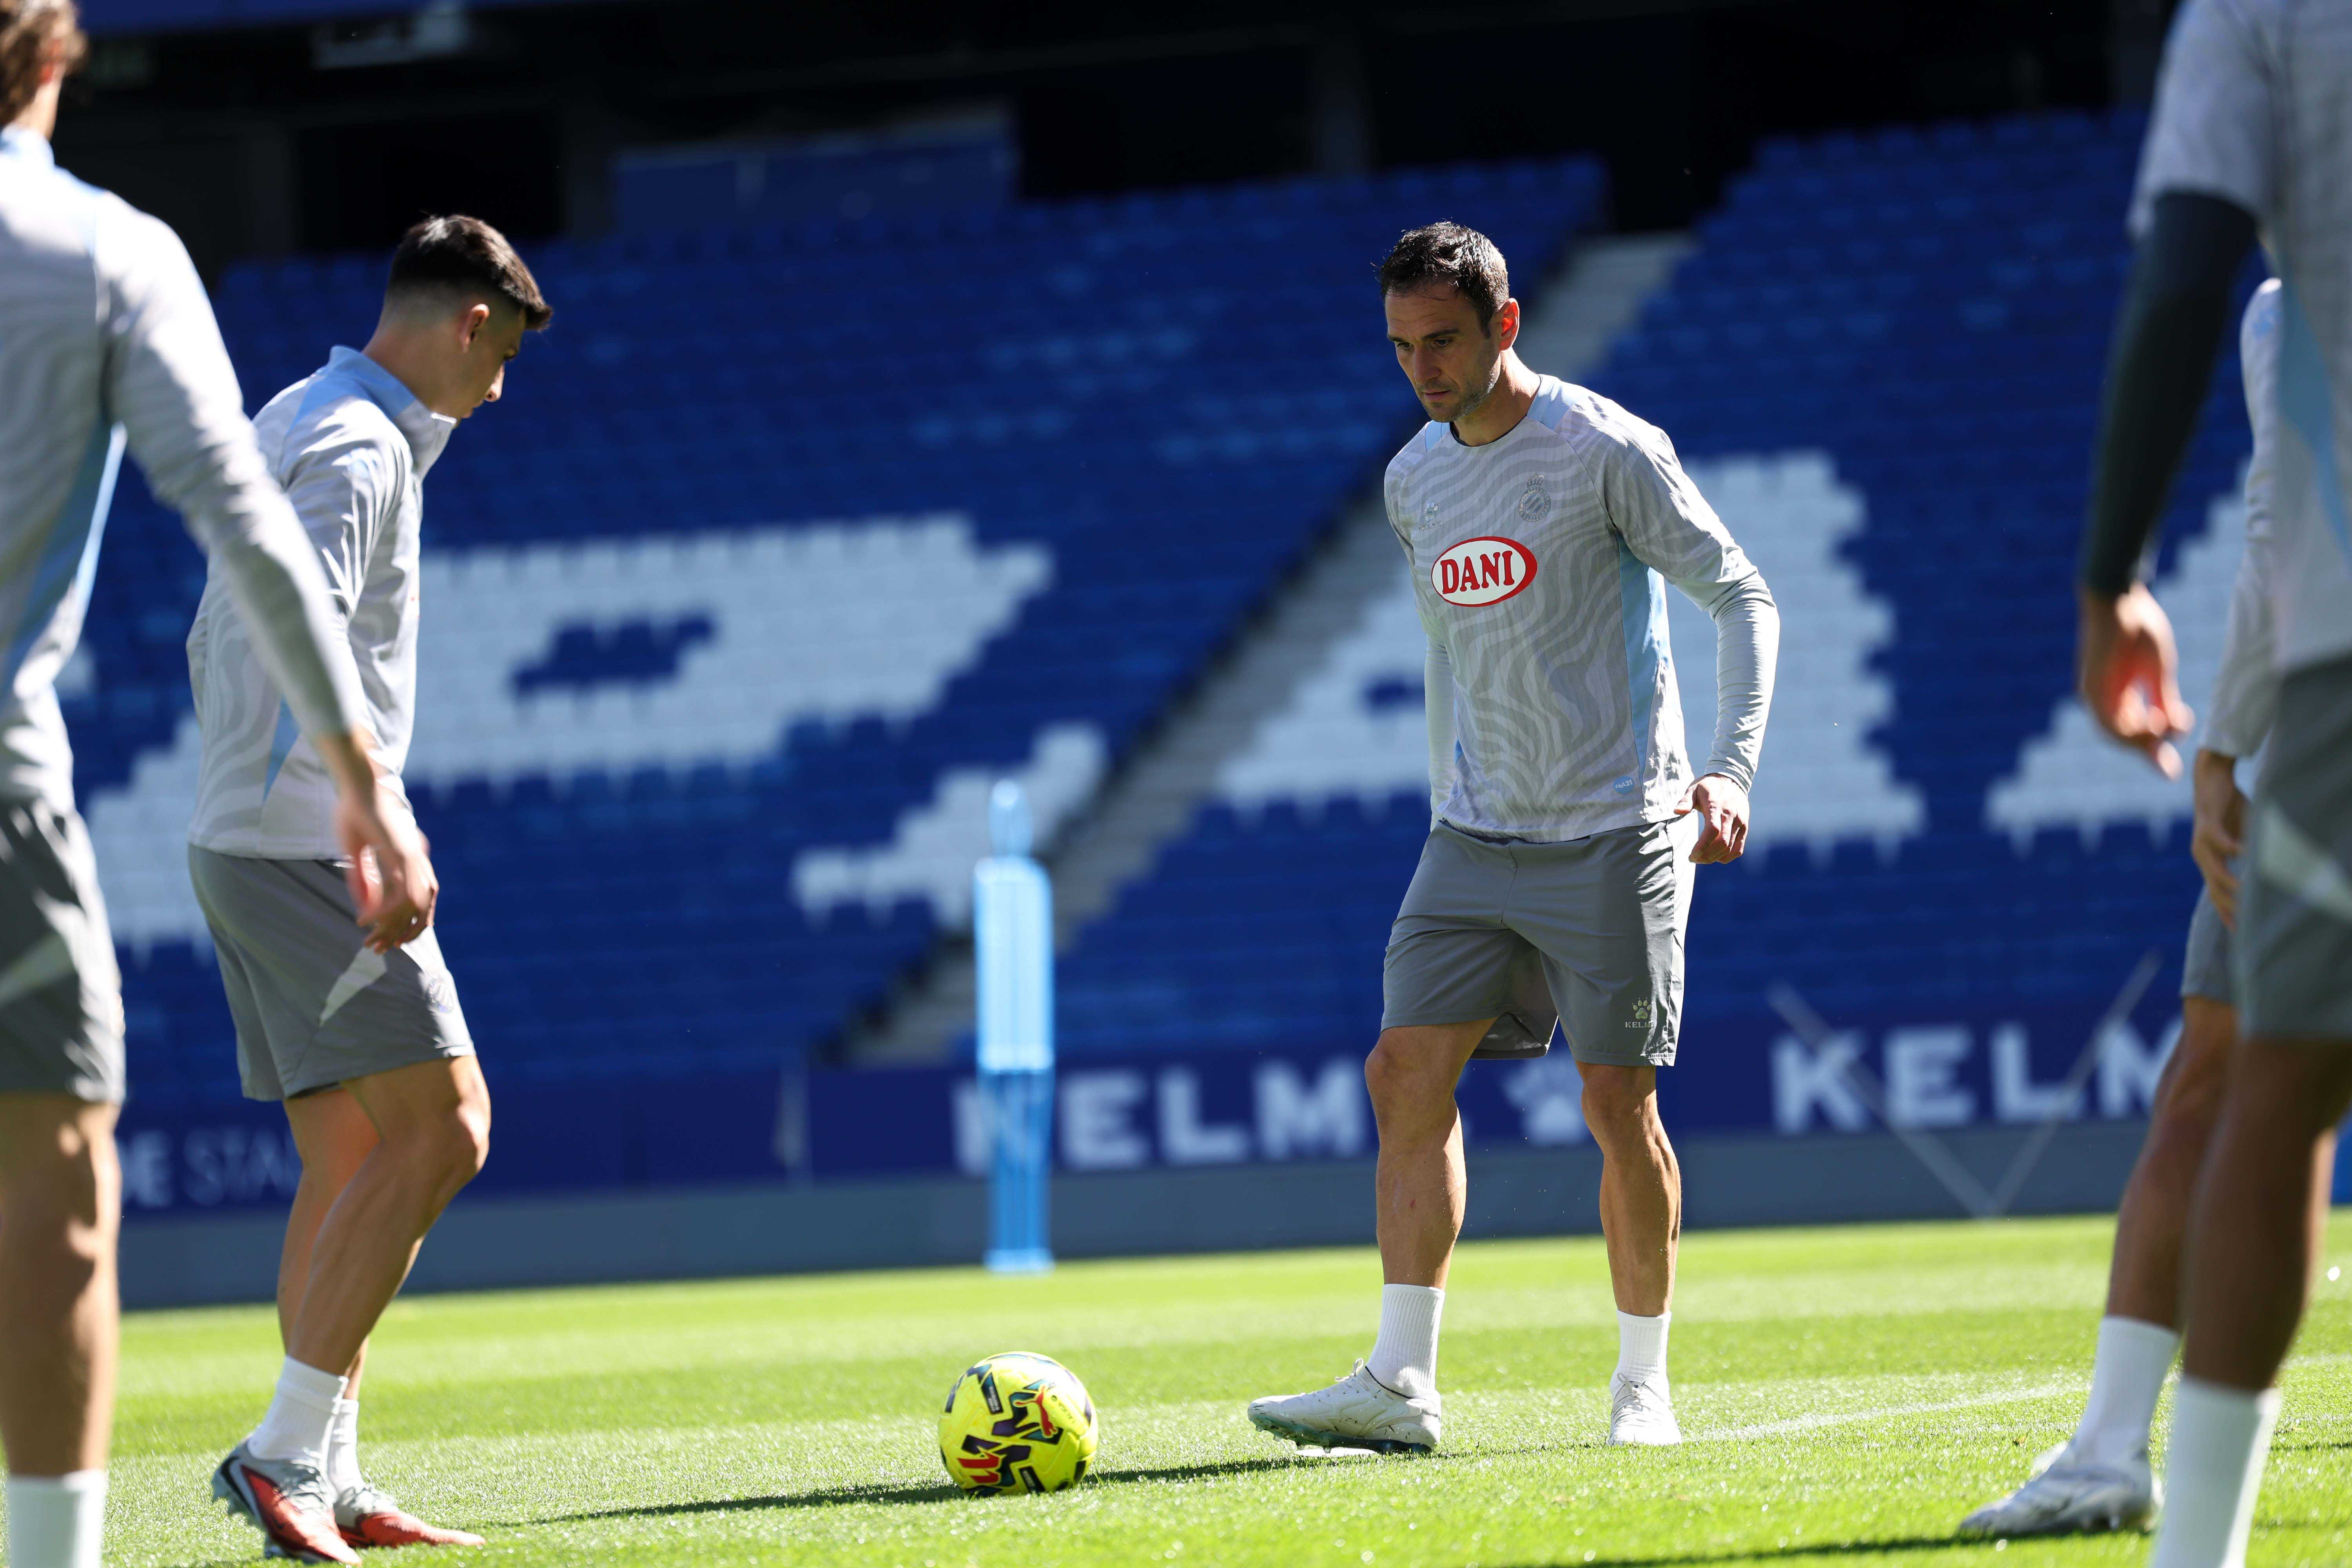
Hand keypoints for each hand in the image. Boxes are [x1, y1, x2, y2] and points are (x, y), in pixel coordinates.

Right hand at [317, 730, 437, 951]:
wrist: (358, 783)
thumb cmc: (356, 813)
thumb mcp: (359, 853)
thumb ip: (365, 880)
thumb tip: (365, 909)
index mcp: (415, 858)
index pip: (423, 901)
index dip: (411, 924)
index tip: (391, 940)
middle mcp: (419, 859)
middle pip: (422, 908)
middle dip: (402, 932)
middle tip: (379, 949)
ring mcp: (412, 854)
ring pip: (412, 903)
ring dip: (392, 926)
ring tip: (372, 940)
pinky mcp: (398, 850)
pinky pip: (397, 889)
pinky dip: (382, 909)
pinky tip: (365, 919)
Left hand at [1674, 773, 1748, 863]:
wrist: (1731, 779)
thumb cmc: (1708, 786)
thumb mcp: (1694, 788)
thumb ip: (1685, 801)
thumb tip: (1677, 811)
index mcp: (1716, 806)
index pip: (1712, 830)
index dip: (1702, 846)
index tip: (1691, 855)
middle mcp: (1730, 815)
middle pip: (1722, 843)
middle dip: (1707, 856)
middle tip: (1694, 859)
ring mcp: (1740, 822)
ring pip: (1730, 848)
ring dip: (1715, 858)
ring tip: (1702, 859)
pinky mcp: (1744, 827)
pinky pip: (1739, 848)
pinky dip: (1728, 857)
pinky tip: (1716, 857)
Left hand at [2078, 583, 2194, 777]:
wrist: (2120, 598)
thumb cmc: (2140, 627)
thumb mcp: (2159, 671)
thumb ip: (2164, 701)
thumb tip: (2175, 729)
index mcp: (2120, 694)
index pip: (2135, 730)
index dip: (2154, 749)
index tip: (2172, 772)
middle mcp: (2104, 698)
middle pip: (2124, 737)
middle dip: (2149, 752)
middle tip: (2168, 768)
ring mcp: (2095, 694)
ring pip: (2115, 735)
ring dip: (2141, 743)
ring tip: (2163, 737)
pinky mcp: (2091, 688)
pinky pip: (2108, 722)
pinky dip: (2130, 731)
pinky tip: (2152, 729)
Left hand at [2190, 747, 2247, 928]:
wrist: (2213, 780)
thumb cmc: (2230, 810)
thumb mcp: (2244, 837)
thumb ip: (2252, 854)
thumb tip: (2268, 870)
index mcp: (2211, 861)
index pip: (2217, 893)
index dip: (2226, 911)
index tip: (2237, 931)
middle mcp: (2203, 856)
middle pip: (2214, 889)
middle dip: (2228, 907)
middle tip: (2243, 924)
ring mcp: (2202, 843)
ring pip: (2214, 870)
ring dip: (2229, 884)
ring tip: (2245, 897)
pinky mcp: (2207, 825)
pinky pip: (2220, 842)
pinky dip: (2233, 849)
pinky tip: (2245, 855)